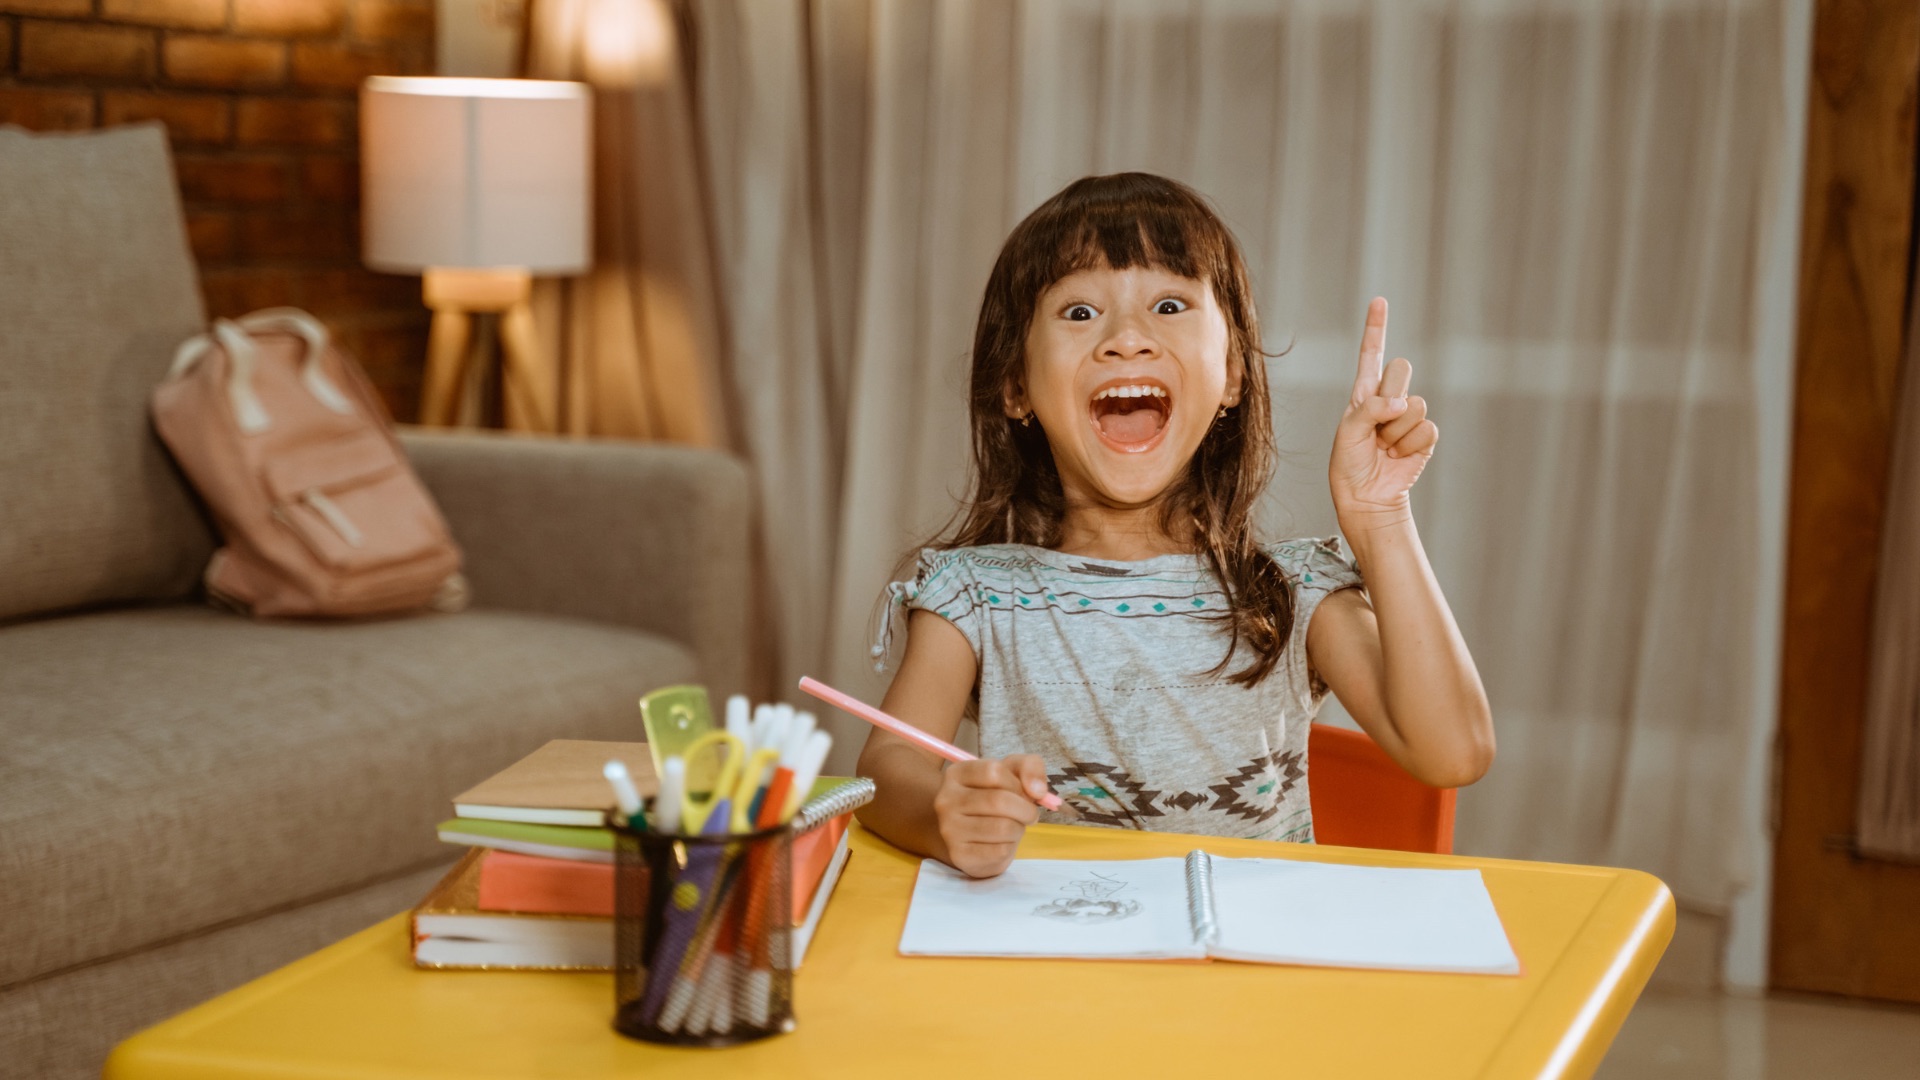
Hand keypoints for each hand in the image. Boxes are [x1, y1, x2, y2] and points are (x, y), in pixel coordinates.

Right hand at [933, 754, 1047, 877]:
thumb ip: (1030, 767)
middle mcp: (946, 800)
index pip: (993, 771)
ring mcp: (950, 829)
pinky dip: (1011, 847)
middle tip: (1029, 815)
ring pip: (1002, 828)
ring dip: (1019, 829)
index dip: (1017, 783)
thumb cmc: (994, 797)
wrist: (972, 835)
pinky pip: (1000, 851)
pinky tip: (1003, 843)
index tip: (1024, 792)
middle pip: (998, 801)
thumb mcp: (1012, 773)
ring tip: (1014, 827)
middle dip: (1025, 809)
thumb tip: (1038, 791)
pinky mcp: (959, 855)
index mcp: (957, 774)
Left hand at [1329, 297, 1437, 530]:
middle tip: (1377, 423)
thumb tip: (1402, 404)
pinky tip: (1397, 456)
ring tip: (1383, 447)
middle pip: (1400, 368)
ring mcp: (1407, 417)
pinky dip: (1410, 445)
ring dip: (1395, 430)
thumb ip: (1370, 410)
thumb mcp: (1348, 433)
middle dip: (1388, 393)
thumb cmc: (1349, 463)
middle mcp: (1387, 399)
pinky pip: (1426, 428)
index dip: (1376, 327)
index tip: (1379, 301)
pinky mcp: (1424, 436)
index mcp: (1363, 393)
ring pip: (1414, 403)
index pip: (1371, 354)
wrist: (1366, 496)